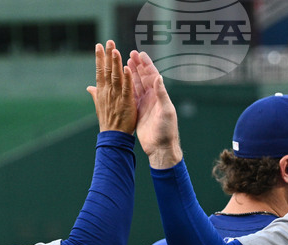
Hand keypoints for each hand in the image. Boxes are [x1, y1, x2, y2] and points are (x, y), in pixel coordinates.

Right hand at [87, 40, 135, 133]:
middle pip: (107, 70)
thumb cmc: (108, 123)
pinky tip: (126, 67)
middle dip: (107, 55)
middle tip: (108, 41)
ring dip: (115, 62)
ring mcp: (117, 97)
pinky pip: (127, 88)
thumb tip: (89, 87)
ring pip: (116, 76)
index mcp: (102, 92)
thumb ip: (96, 94)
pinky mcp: (127, 102)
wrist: (114, 138)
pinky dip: (127, 78)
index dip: (99, 58)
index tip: (98, 45)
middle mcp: (108, 92)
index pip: (100, 71)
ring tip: (115, 49)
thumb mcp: (100, 106)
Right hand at [126, 51, 181, 168]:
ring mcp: (145, 104)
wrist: (160, 147)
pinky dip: (127, 87)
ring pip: (137, 85)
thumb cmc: (166, 130)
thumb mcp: (166, 111)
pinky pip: (131, 96)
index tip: (140, 54)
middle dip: (138, 65)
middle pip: (144, 78)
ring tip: (124, 62)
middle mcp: (152, 97)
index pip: (153, 75)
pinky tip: (121, 81)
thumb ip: (162, 94)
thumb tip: (159, 77)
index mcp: (160, 95)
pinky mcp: (138, 111)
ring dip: (132, 74)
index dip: (146, 64)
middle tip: (130, 53)